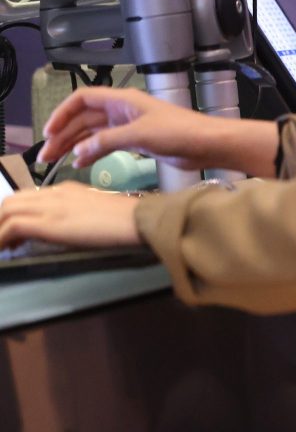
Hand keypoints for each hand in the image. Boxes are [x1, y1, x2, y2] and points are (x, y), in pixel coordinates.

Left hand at [0, 183, 141, 249]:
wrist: (137, 219)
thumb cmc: (126, 219)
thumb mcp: (95, 212)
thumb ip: (75, 214)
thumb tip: (61, 229)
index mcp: (66, 190)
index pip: (27, 197)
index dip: (13, 214)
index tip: (11, 234)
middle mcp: (55, 193)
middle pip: (11, 201)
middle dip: (0, 220)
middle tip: (3, 240)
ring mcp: (51, 206)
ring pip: (7, 210)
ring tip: (1, 247)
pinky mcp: (50, 221)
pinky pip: (12, 226)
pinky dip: (1, 238)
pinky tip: (4, 250)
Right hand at [40, 87, 270, 174]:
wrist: (207, 144)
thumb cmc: (179, 132)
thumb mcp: (139, 135)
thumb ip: (106, 141)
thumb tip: (78, 152)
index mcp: (122, 101)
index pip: (82, 99)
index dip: (62, 113)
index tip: (48, 132)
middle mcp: (123, 110)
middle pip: (84, 119)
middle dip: (63, 135)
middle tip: (45, 156)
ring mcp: (129, 125)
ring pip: (92, 133)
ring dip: (74, 145)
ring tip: (55, 162)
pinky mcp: (137, 140)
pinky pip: (105, 144)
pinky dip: (91, 152)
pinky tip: (80, 164)